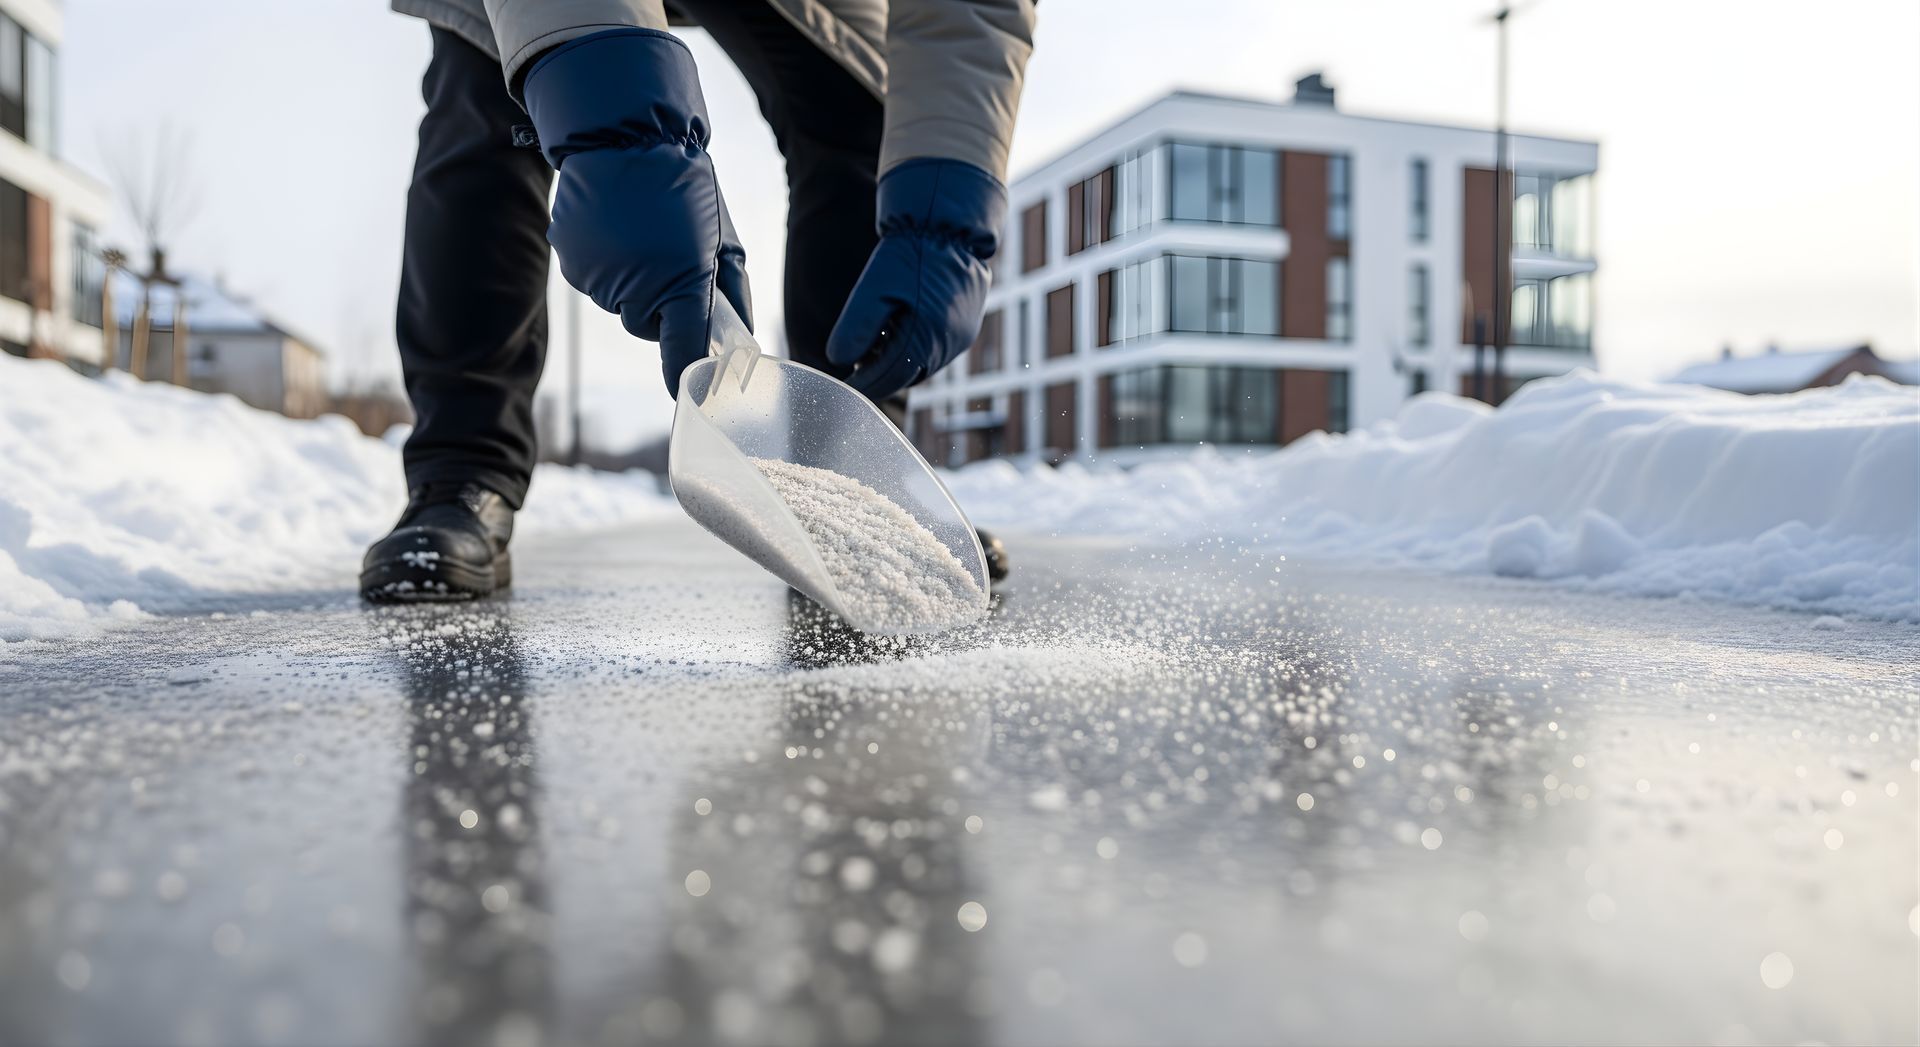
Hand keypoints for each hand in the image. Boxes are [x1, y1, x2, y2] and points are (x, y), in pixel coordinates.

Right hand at [523, 28, 750, 396]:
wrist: (623, 133)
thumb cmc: (684, 186)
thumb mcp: (724, 241)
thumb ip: (730, 295)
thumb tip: (737, 339)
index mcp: (682, 285)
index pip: (684, 352)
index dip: (688, 374)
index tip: (693, 391)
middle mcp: (635, 290)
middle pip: (648, 324)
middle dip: (662, 302)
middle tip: (671, 257)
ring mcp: (598, 279)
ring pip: (620, 302)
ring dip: (632, 280)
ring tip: (641, 233)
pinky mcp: (570, 264)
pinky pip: (595, 281)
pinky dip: (606, 264)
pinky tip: (615, 229)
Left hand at [826, 159, 1007, 399]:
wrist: (951, 225)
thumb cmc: (911, 253)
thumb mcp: (873, 287)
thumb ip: (856, 327)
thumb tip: (838, 360)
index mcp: (925, 337)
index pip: (888, 377)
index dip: (863, 385)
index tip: (843, 387)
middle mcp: (949, 344)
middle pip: (907, 376)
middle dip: (880, 377)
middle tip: (855, 372)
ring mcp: (962, 337)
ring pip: (923, 365)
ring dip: (898, 364)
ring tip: (872, 353)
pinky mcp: (967, 327)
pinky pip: (937, 351)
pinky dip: (915, 351)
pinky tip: (897, 335)